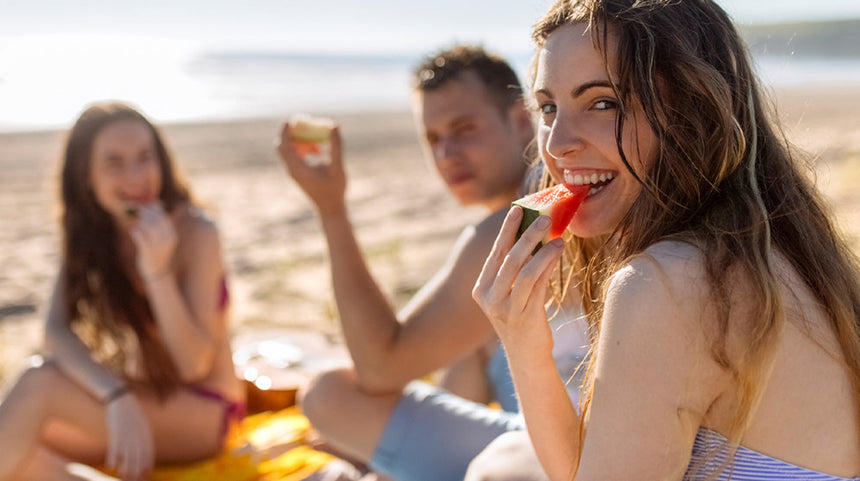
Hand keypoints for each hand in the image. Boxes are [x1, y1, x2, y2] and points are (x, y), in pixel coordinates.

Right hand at [105, 392, 154, 480]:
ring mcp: (127, 433)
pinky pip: (114, 446)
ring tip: (123, 476)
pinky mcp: (116, 431)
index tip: (146, 474)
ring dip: (125, 467)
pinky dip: (113, 457)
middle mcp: (138, 434)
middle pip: (138, 456)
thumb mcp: (140, 424)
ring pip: (127, 454)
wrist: (121, 399)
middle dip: (137, 469)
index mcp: (145, 432)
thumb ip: (142, 436)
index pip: (149, 451)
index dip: (147, 463)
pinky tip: (111, 466)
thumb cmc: (130, 413)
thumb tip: (143, 449)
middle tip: (134, 480)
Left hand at [130, 203, 177, 281]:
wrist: (158, 272)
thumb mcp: (163, 239)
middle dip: (144, 212)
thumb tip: (150, 209)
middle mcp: (166, 239)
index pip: (163, 216)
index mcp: (172, 235)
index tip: (146, 204)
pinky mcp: (147, 251)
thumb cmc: (158, 252)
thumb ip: (158, 225)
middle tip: (137, 210)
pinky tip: (134, 232)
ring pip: (146, 226)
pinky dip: (135, 232)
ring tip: (138, 224)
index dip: (153, 208)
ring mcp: (157, 245)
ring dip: (140, 222)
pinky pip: (138, 235)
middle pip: (154, 219)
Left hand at [275, 121, 346, 215]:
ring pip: (290, 149)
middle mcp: (292, 169)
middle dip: (292, 132)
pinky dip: (304, 147)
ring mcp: (294, 171)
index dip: (286, 130)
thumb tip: (334, 125)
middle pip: (283, 145)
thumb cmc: (335, 189)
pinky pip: (296, 155)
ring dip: (301, 140)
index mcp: (297, 168)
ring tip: (318, 141)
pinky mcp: (299, 173)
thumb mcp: (337, 166)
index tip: (293, 118)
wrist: (330, 208)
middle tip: (304, 122)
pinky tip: (319, 150)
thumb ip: (336, 145)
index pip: (284, 144)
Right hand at [472, 207, 563, 356]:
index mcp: (481, 289)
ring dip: (541, 250)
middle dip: (526, 235)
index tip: (517, 209)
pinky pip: (537, 285)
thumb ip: (515, 269)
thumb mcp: (511, 293)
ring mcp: (505, 309)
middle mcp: (489, 298)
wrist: (526, 356)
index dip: (506, 230)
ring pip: (523, 272)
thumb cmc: (521, 318)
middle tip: (543, 218)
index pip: (495, 253)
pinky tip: (558, 253)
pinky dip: (548, 266)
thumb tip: (533, 234)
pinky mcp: (524, 317)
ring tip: (558, 236)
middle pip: (508, 259)